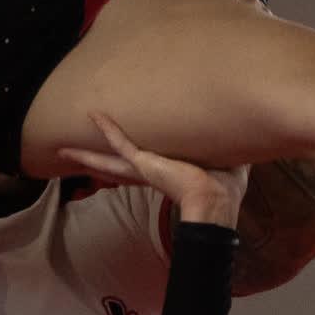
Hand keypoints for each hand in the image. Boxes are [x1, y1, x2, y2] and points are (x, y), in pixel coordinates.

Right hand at [59, 111, 243, 231]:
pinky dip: (108, 127)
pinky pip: (121, 141)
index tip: (118, 162)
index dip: (128, 166)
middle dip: (95, 163)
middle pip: (114, 169)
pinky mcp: (144, 162)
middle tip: (74, 158)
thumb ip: (232, 150)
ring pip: (108, 159)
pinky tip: (94, 114)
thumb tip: (251, 136)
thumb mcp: (229, 163)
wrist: (217, 200)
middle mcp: (150, 173)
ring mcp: (144, 168)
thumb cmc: (225, 186)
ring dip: (86, 153)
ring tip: (63, 149)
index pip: (142, 169)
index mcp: (168, 175)